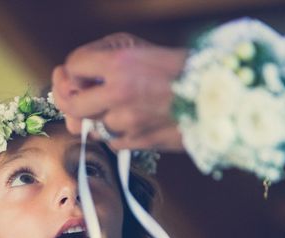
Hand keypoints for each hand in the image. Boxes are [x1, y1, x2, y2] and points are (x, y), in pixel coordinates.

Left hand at [52, 32, 187, 150]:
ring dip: (98, 118)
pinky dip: (117, 134)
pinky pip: (112, 142)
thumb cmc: (183, 70)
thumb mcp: (143, 49)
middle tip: (72, 95)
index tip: (74, 72)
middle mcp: (119, 94)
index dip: (72, 69)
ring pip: (92, 126)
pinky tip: (131, 122)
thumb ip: (107, 57)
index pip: (74, 66)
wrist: (217, 99)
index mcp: (120, 64)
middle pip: (71, 104)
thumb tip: (79, 73)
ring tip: (114, 108)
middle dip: (68, 98)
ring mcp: (127, 122)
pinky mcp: (138, 142)